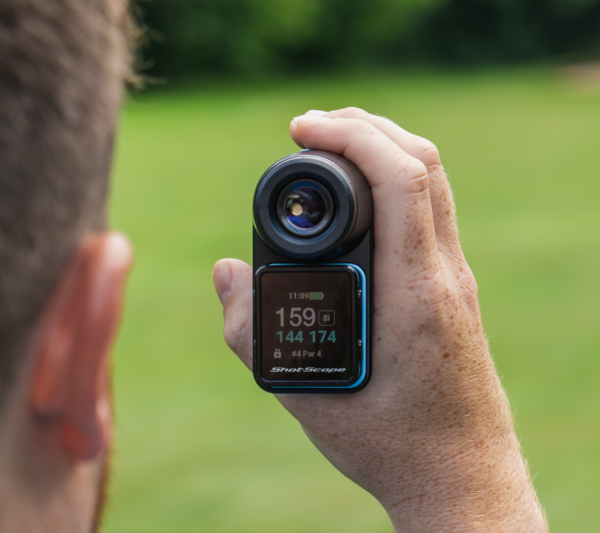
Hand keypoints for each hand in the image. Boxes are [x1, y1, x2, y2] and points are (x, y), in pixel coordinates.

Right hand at [213, 108, 546, 531]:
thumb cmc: (389, 443)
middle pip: (422, 162)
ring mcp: (454, 278)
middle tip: (307, 130)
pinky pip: (428, 208)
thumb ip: (250, 330)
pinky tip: (360, 192)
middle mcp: (443, 275)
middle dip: (362, 128)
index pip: (401, 179)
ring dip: (381, 147)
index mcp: (413, 294)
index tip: (298, 129)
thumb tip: (226, 270)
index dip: (349, 138)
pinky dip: (393, 178)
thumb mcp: (303, 393)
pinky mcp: (451, 286)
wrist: (460, 473)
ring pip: (431, 180)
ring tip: (328, 147)